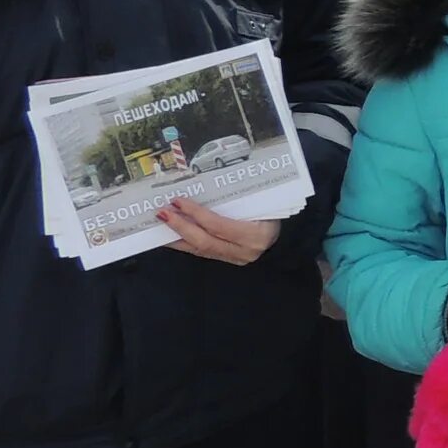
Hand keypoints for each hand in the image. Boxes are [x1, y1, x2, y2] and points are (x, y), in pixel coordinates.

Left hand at [159, 198, 280, 264]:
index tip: (178, 201)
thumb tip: (202, 186)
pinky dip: (184, 243)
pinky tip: (171, 235)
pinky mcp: (227, 260)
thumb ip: (236, 199)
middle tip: (162, 213)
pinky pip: (202, 252)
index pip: (218, 225)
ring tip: (161, 223)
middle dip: (181, 227)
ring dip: (177, 236)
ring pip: (200, 249)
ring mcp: (235, 258)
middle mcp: (244, 251)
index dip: (196, 214)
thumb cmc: (274, 211)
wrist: (287, 236)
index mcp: (255, 235)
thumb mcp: (260, 202)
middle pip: (205, 241)